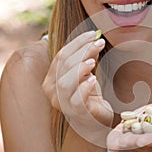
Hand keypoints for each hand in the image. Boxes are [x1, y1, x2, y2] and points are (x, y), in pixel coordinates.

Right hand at [42, 31, 113, 145]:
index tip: (93, 34)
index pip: (61, 56)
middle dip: (82, 51)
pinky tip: (93, 80)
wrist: (96, 118)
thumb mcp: (87, 72)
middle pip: (64, 66)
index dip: (77, 43)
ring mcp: (62, 103)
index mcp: (52, 78)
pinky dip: (84, 88)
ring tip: (93, 62)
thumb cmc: (89, 94)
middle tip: (99, 43)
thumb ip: (87, 57)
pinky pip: (76, 99)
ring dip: (79, 69)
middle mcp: (52, 91)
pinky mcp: (75, 112)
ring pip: (65, 83)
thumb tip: (94, 39)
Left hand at [107, 104, 151, 151]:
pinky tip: (112, 138)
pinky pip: (125, 138)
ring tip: (113, 142)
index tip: (143, 138)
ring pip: (131, 143)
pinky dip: (118, 137)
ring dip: (122, 142)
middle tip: (124, 142)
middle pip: (143, 145)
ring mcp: (144, 142)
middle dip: (133, 142)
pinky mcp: (136, 136)